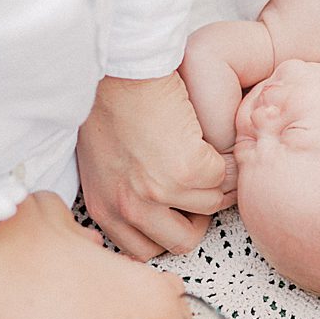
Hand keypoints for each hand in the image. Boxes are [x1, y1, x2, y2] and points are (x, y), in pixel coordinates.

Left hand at [76, 73, 235, 259]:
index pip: (144, 250)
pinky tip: (200, 136)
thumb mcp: (98, 163)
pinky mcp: (187, 168)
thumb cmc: (106, 104)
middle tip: (193, 186)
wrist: (118, 68)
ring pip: (209, 205)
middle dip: (193, 216)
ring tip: (195, 152)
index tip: (174, 211)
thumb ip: (118, 195)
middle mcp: (130, 206)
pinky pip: (221, 176)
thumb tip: (148, 213)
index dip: (166, 230)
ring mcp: (160, 190)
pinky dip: (218, 156)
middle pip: (182, 241)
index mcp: (105, 208)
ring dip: (209, 180)